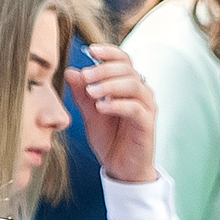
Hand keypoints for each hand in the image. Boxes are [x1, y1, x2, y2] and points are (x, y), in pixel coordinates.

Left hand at [67, 45, 158, 186]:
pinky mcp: (147, 125)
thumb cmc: (110, 139)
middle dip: (104, 70)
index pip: (123, 60)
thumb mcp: (90, 114)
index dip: (108, 52)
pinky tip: (102, 107)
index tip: (90, 50)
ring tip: (92, 93)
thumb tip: (71, 71)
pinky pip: (135, 109)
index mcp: (128, 86)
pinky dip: (117, 105)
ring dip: (110, 85)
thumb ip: (82, 94)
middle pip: (127, 70)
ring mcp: (147, 108)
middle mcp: (141, 93)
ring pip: (133, 85)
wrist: (121, 168)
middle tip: (86, 76)